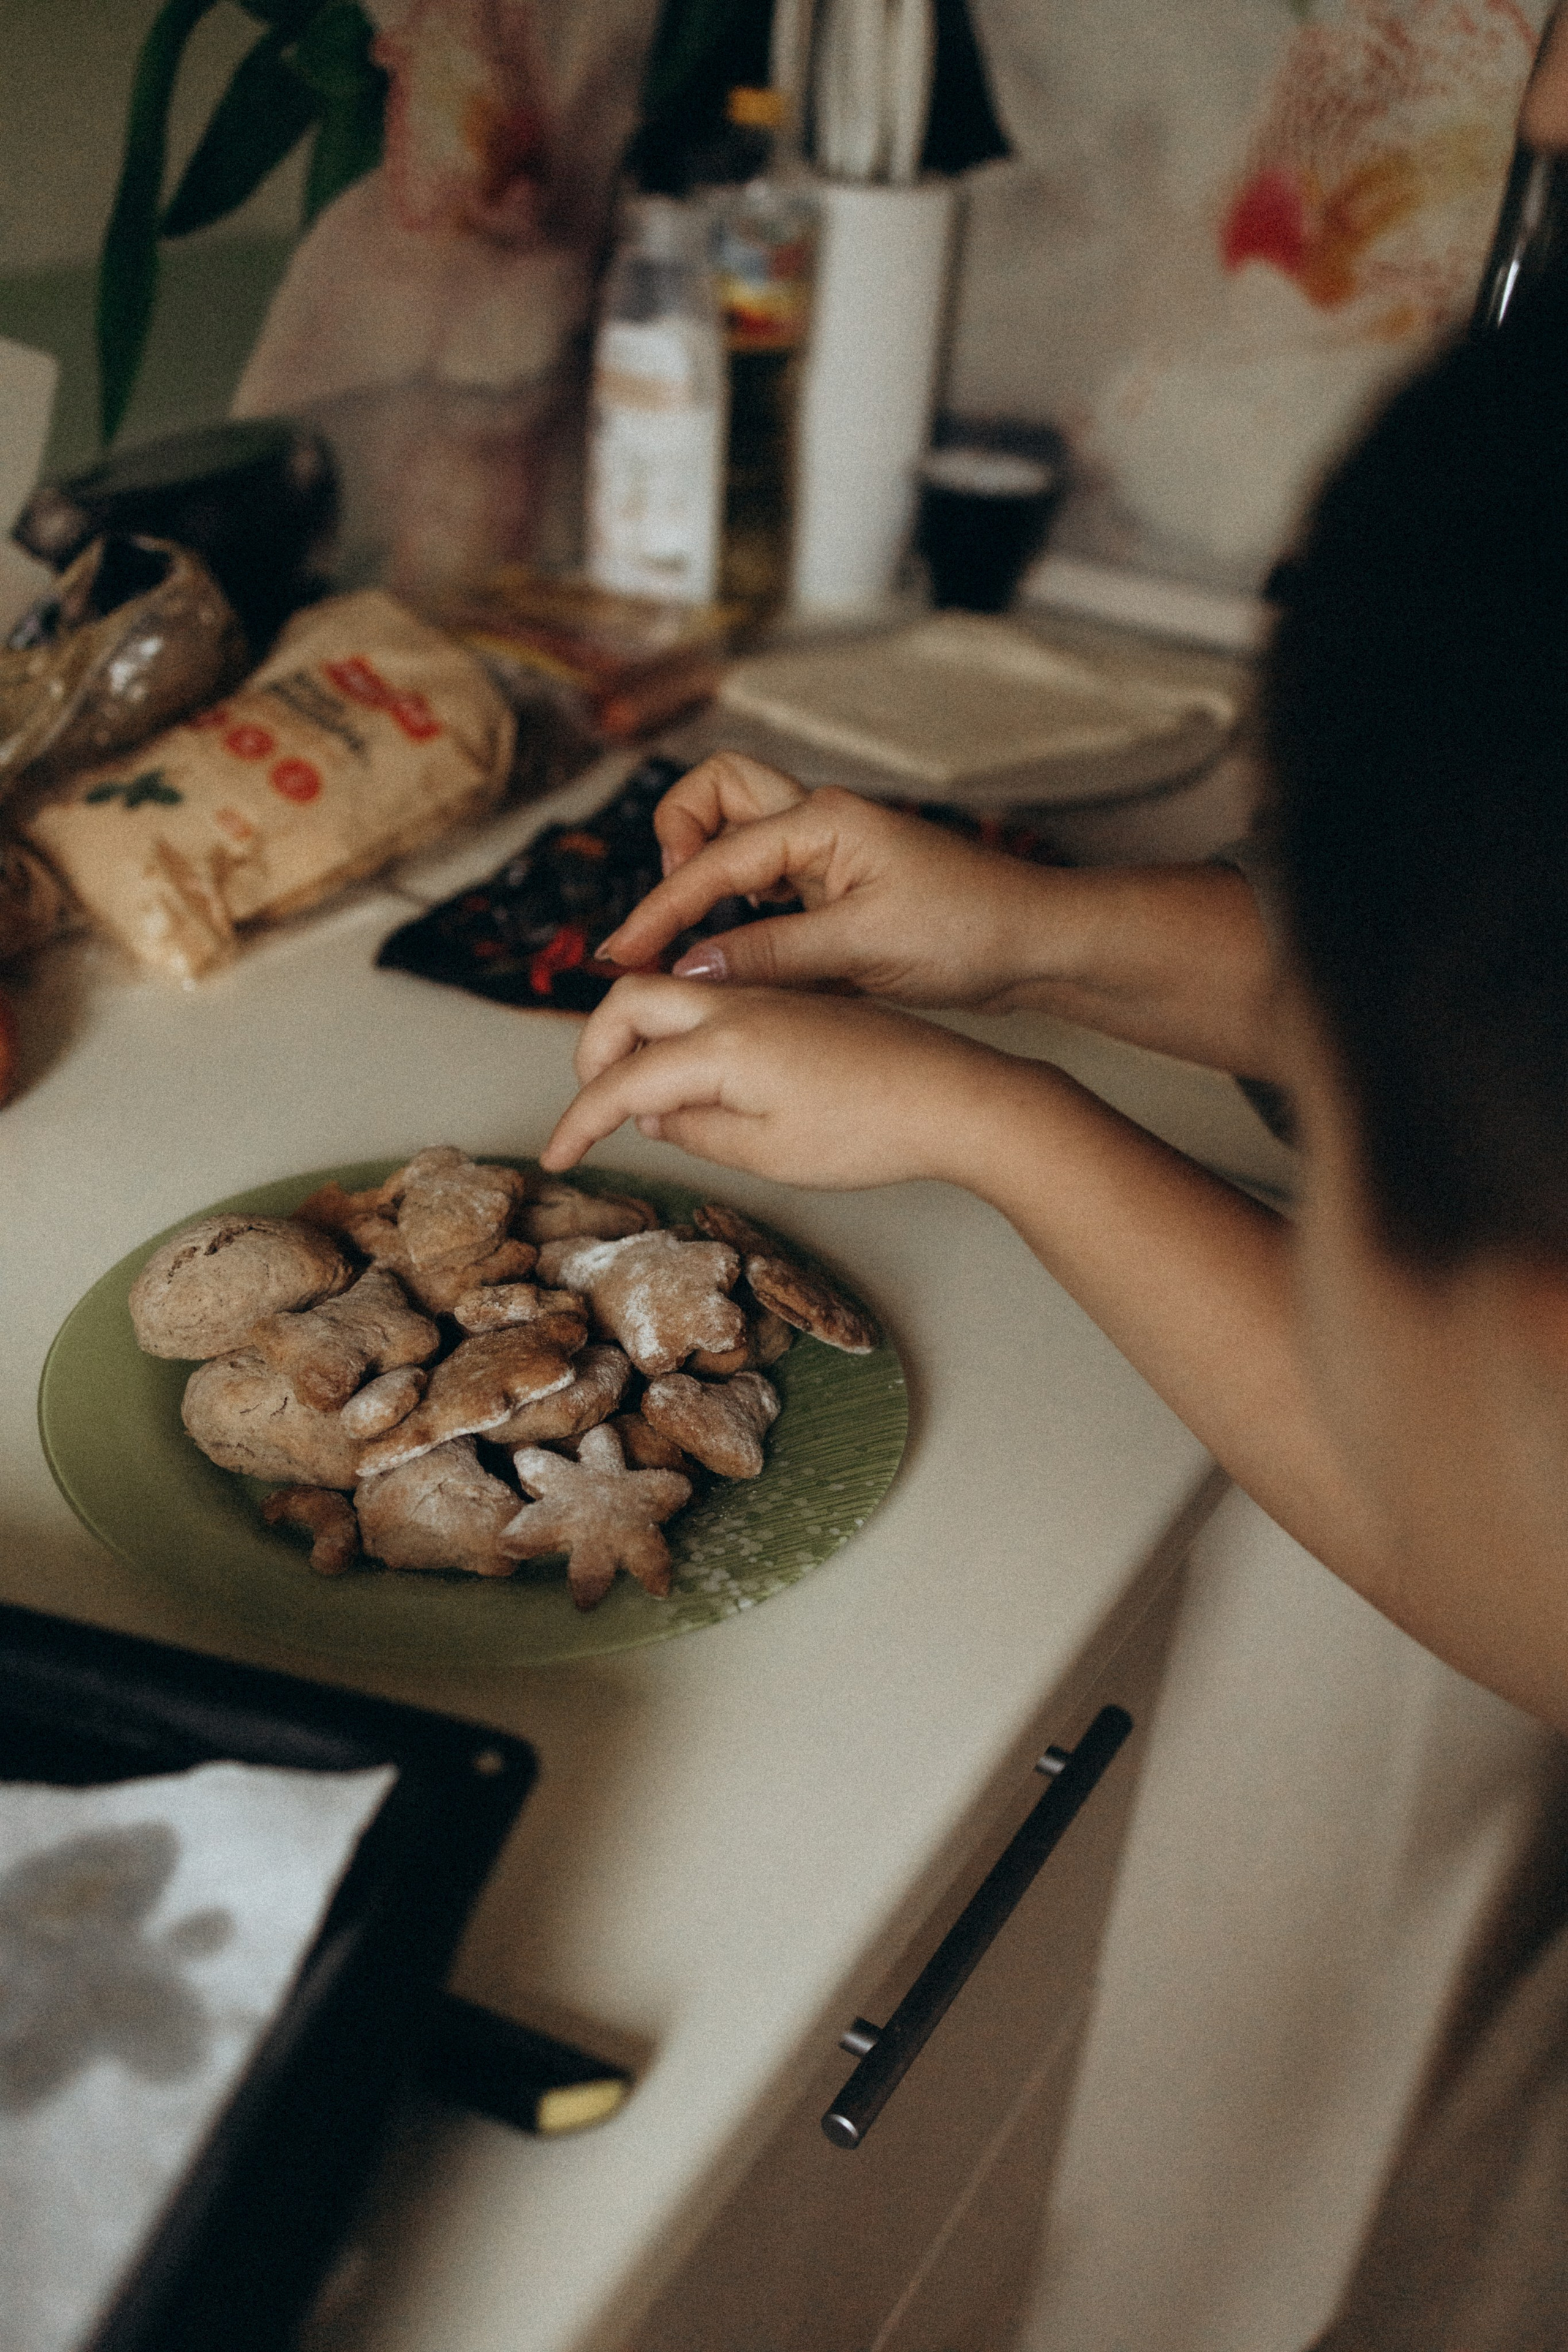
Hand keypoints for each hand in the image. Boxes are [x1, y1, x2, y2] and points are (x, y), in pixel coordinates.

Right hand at [540, 973, 1027, 1189]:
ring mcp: (770, 996)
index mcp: (724, 1042)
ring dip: (639, 1034)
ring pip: (675, 992)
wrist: (960, 1097)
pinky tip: (701, 1077)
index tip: (557, 1158)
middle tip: (593, 1103)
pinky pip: (716, 1001)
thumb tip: (654, 1117)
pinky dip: (684, 1032)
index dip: (580, 1121)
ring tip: (640, 1094)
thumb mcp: (772, 1152)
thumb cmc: (876, 1129)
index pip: (624, 1080)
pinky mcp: (796, 1003)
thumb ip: (698, 1130)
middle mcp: (739, 1002)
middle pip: (633, 999)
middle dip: (596, 1048)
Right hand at [598, 751, 1066, 1010]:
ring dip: (704, 876)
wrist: (1037, 944)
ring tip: (691, 944)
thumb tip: (689, 967)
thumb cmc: (971, 931)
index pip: (713, 859)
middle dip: (675, 842)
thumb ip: (772, 953)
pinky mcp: (835, 891)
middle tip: (669, 917)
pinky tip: (738, 964)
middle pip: (714, 795)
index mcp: (822, 820)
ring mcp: (826, 855)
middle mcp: (818, 823)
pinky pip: (765, 888)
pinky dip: (739, 914)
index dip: (661, 908)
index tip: (624, 955)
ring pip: (736, 839)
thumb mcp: (864, 948)